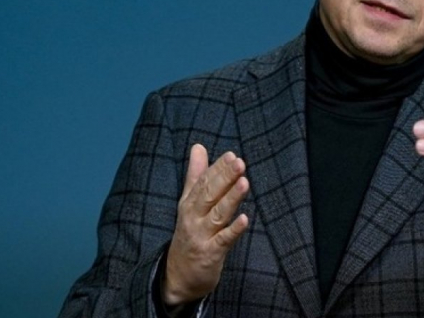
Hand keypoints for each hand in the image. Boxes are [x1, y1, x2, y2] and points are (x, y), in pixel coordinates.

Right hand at [162, 144, 249, 305]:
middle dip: (224, 178)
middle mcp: (193, 217)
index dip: (218, 168)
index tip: (231, 155)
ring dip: (230, 198)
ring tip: (244, 182)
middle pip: (209, 195)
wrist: (178, 276)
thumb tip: (198, 147)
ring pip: (217, 214)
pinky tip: (245, 219)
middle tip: (239, 162)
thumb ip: (196, 175)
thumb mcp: (188, 203)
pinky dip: (233, 230)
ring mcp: (201, 236)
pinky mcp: (210, 254)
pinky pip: (223, 240)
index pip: (204, 182)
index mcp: (189, 203)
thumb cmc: (189, 233)